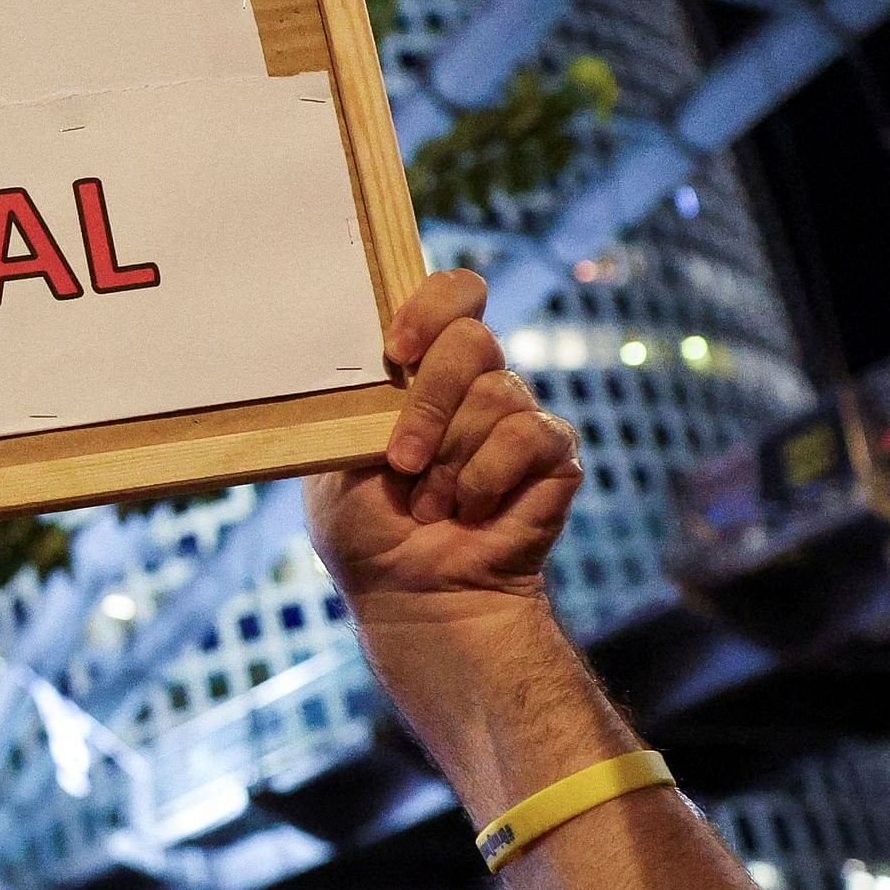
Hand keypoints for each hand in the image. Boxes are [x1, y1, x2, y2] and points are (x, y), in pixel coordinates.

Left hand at [305, 269, 581, 625]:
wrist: (413, 595)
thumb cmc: (367, 532)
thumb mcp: (335, 460)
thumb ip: (354, 402)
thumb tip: (371, 360)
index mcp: (423, 371)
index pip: (453, 295)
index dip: (431, 307)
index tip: (395, 353)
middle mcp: (476, 384)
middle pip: (472, 338)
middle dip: (428, 402)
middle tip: (402, 460)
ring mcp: (517, 417)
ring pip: (496, 394)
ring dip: (450, 459)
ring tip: (431, 504)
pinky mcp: (553, 454)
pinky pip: (527, 435)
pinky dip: (485, 479)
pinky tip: (471, 510)